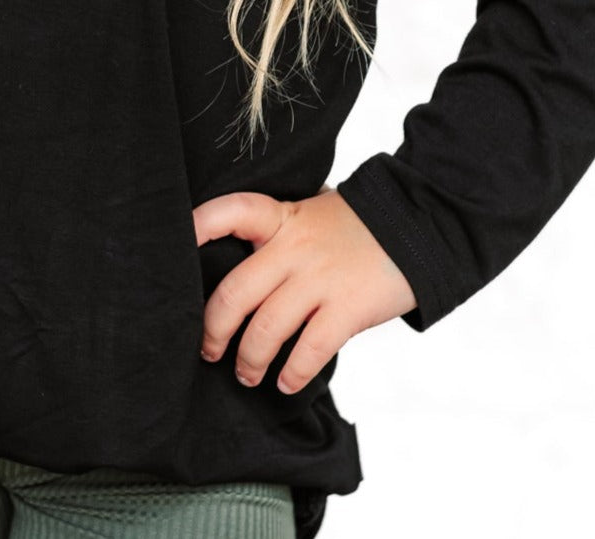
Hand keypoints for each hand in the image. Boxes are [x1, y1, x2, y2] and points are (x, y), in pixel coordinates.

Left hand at [193, 186, 417, 394]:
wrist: (419, 226)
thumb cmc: (356, 225)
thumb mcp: (310, 214)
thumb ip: (278, 233)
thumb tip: (237, 260)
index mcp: (282, 218)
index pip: (231, 212)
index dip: (199, 226)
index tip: (176, 245)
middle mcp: (295, 248)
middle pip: (235, 292)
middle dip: (213, 330)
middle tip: (207, 350)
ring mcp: (321, 279)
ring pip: (266, 329)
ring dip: (249, 360)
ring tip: (247, 374)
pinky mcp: (348, 308)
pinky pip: (309, 350)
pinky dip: (292, 374)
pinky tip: (285, 383)